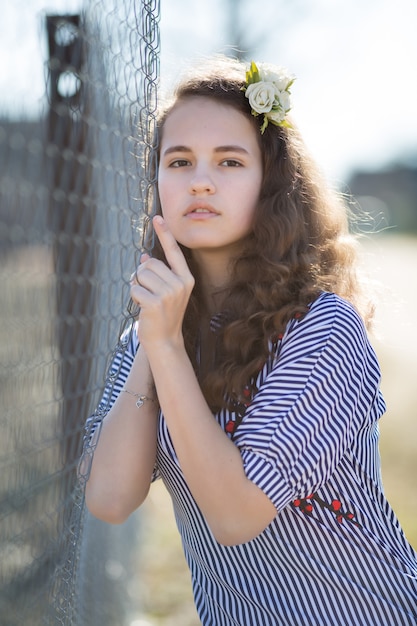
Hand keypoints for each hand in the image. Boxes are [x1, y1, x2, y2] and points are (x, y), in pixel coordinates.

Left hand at [130, 216, 194, 348]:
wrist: (165, 340)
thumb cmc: (163, 314)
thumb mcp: (165, 291)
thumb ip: (158, 273)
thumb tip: (143, 257)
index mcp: (185, 278)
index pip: (173, 251)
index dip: (165, 234)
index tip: (158, 218)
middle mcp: (180, 284)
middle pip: (149, 264)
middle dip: (143, 276)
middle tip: (150, 294)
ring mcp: (169, 293)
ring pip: (140, 274)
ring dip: (138, 287)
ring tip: (147, 301)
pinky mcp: (156, 302)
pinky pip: (134, 289)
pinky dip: (134, 297)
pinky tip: (143, 308)